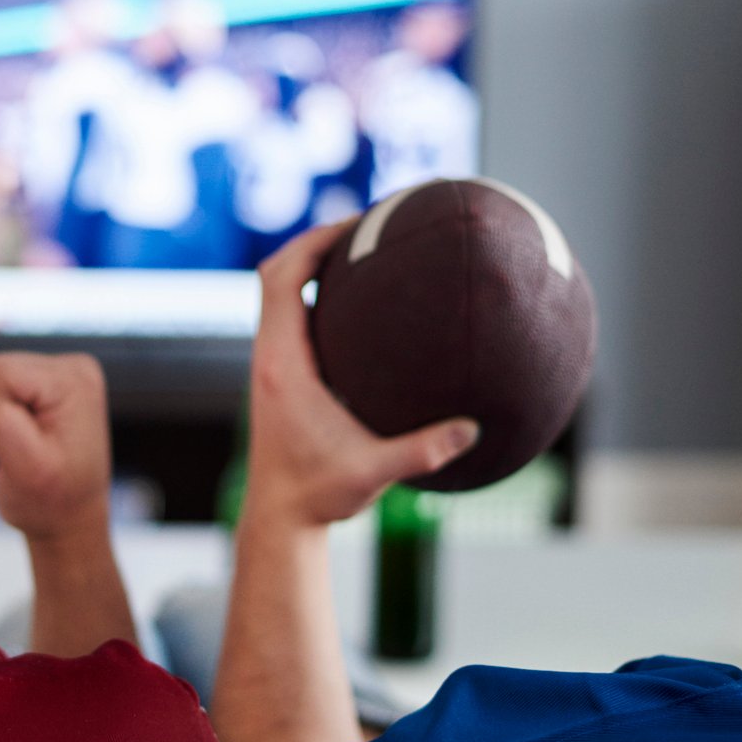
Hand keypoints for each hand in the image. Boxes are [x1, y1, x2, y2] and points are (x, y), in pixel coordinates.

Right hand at [0, 352, 112, 542]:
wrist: (70, 519)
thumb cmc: (52, 501)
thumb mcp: (28, 472)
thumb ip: (0, 430)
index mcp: (74, 382)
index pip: (0, 373)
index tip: (21, 446)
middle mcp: (74, 368)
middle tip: (21, 448)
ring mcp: (64, 372)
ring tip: (24, 442)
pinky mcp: (50, 381)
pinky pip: (1, 383)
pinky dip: (2, 411)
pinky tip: (25, 433)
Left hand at [245, 222, 478, 529]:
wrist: (279, 519)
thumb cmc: (318, 496)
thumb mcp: (372, 475)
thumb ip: (421, 452)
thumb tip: (472, 430)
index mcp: (283, 365)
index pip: (281, 280)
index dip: (311, 242)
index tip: (354, 221)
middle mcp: (269, 357)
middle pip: (275, 273)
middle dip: (315, 241)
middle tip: (366, 224)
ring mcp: (271, 366)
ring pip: (279, 295)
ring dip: (312, 267)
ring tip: (364, 251)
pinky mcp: (279, 378)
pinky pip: (290, 318)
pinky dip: (316, 297)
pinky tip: (362, 304)